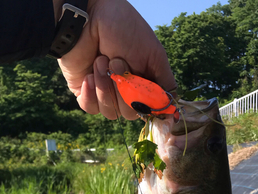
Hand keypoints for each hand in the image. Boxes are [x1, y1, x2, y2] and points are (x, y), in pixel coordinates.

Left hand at [57, 0, 175, 119]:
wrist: (87, 15)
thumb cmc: (123, 28)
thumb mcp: (154, 55)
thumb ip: (164, 84)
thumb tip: (172, 110)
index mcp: (144, 84)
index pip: (149, 109)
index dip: (146, 103)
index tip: (142, 89)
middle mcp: (125, 91)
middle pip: (130, 113)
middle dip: (123, 89)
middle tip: (116, 61)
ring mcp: (105, 92)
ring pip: (110, 112)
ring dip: (105, 87)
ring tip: (100, 60)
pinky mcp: (85, 91)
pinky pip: (90, 108)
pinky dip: (91, 94)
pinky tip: (88, 75)